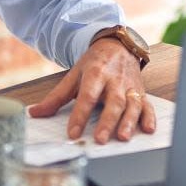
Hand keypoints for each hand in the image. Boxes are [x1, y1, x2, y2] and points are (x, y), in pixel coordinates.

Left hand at [28, 38, 155, 142]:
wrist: (118, 45)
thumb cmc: (95, 63)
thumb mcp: (74, 75)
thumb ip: (56, 97)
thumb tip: (35, 113)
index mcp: (96, 73)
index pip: (87, 96)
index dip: (80, 115)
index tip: (73, 133)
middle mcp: (115, 80)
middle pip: (113, 102)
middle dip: (107, 121)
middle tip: (100, 139)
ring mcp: (130, 86)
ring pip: (132, 104)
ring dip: (129, 121)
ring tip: (123, 137)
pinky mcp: (141, 92)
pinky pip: (147, 105)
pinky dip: (149, 117)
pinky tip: (148, 129)